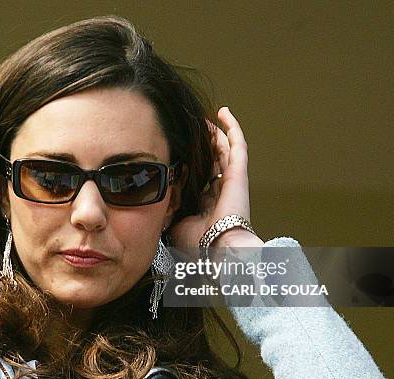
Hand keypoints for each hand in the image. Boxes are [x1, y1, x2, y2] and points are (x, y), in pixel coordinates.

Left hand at [169, 107, 263, 247]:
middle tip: (193, 129)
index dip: (193, 162)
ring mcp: (232, 179)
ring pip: (224, 148)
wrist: (218, 249)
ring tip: (205, 118)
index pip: (201, 176)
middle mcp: (222, 189)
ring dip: (215, 132)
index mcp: (209, 204)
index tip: (181, 151)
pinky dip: (232, 127)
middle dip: (204, 143)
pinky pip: (238, 145)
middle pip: (213, 159)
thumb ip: (168, 211)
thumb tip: (153, 200)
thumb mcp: (175, 225)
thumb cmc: (199, 244)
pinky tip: (223, 113)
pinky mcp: (239, 173)